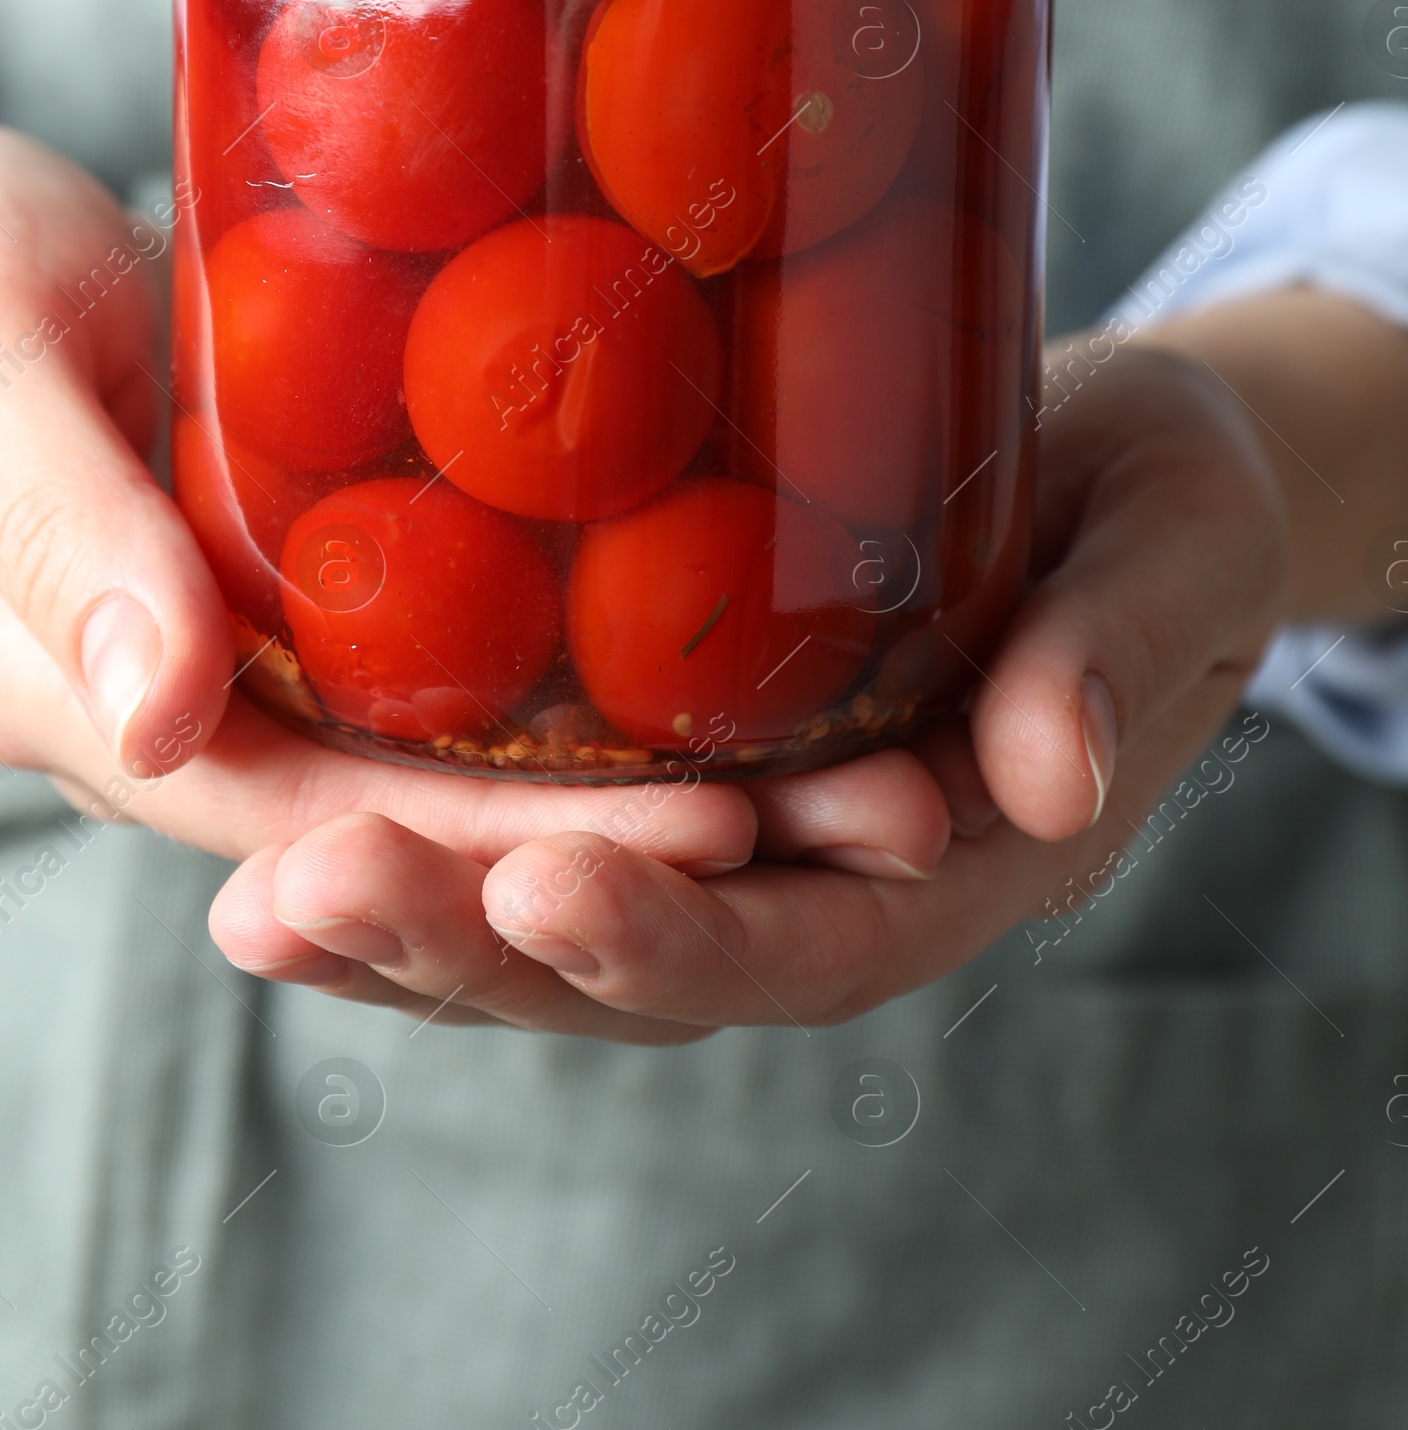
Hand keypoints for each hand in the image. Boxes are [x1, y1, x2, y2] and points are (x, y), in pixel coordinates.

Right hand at [0, 117, 945, 1033]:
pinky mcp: (327, 566)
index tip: (717, 835)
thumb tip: (163, 707)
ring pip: (487, 743)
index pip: (338, 824)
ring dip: (670, 762)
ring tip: (889, 752)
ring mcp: (275, 649)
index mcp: (110, 711)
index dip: (520, 845)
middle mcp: (210, 715)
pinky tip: (767, 624)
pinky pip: (483, 637)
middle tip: (884, 811)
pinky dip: (614, 649)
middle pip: (450, 816)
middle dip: (654, 837)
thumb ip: (55, 530)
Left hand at [210, 337, 1288, 1037]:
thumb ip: (1121, 650)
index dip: (676, 936)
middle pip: (639, 965)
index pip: (809, 946)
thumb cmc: (1156, 495)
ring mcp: (738, 833)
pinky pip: (530, 826)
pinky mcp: (667, 762)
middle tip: (311, 894)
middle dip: (473, 945)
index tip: (543, 892)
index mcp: (956, 856)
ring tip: (256, 899)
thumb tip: (1047, 780)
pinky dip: (411, 837)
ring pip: (558, 926)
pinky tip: (276, 822)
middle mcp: (824, 880)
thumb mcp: (1174, 544)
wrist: (1101, 465)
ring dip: (405, 924)